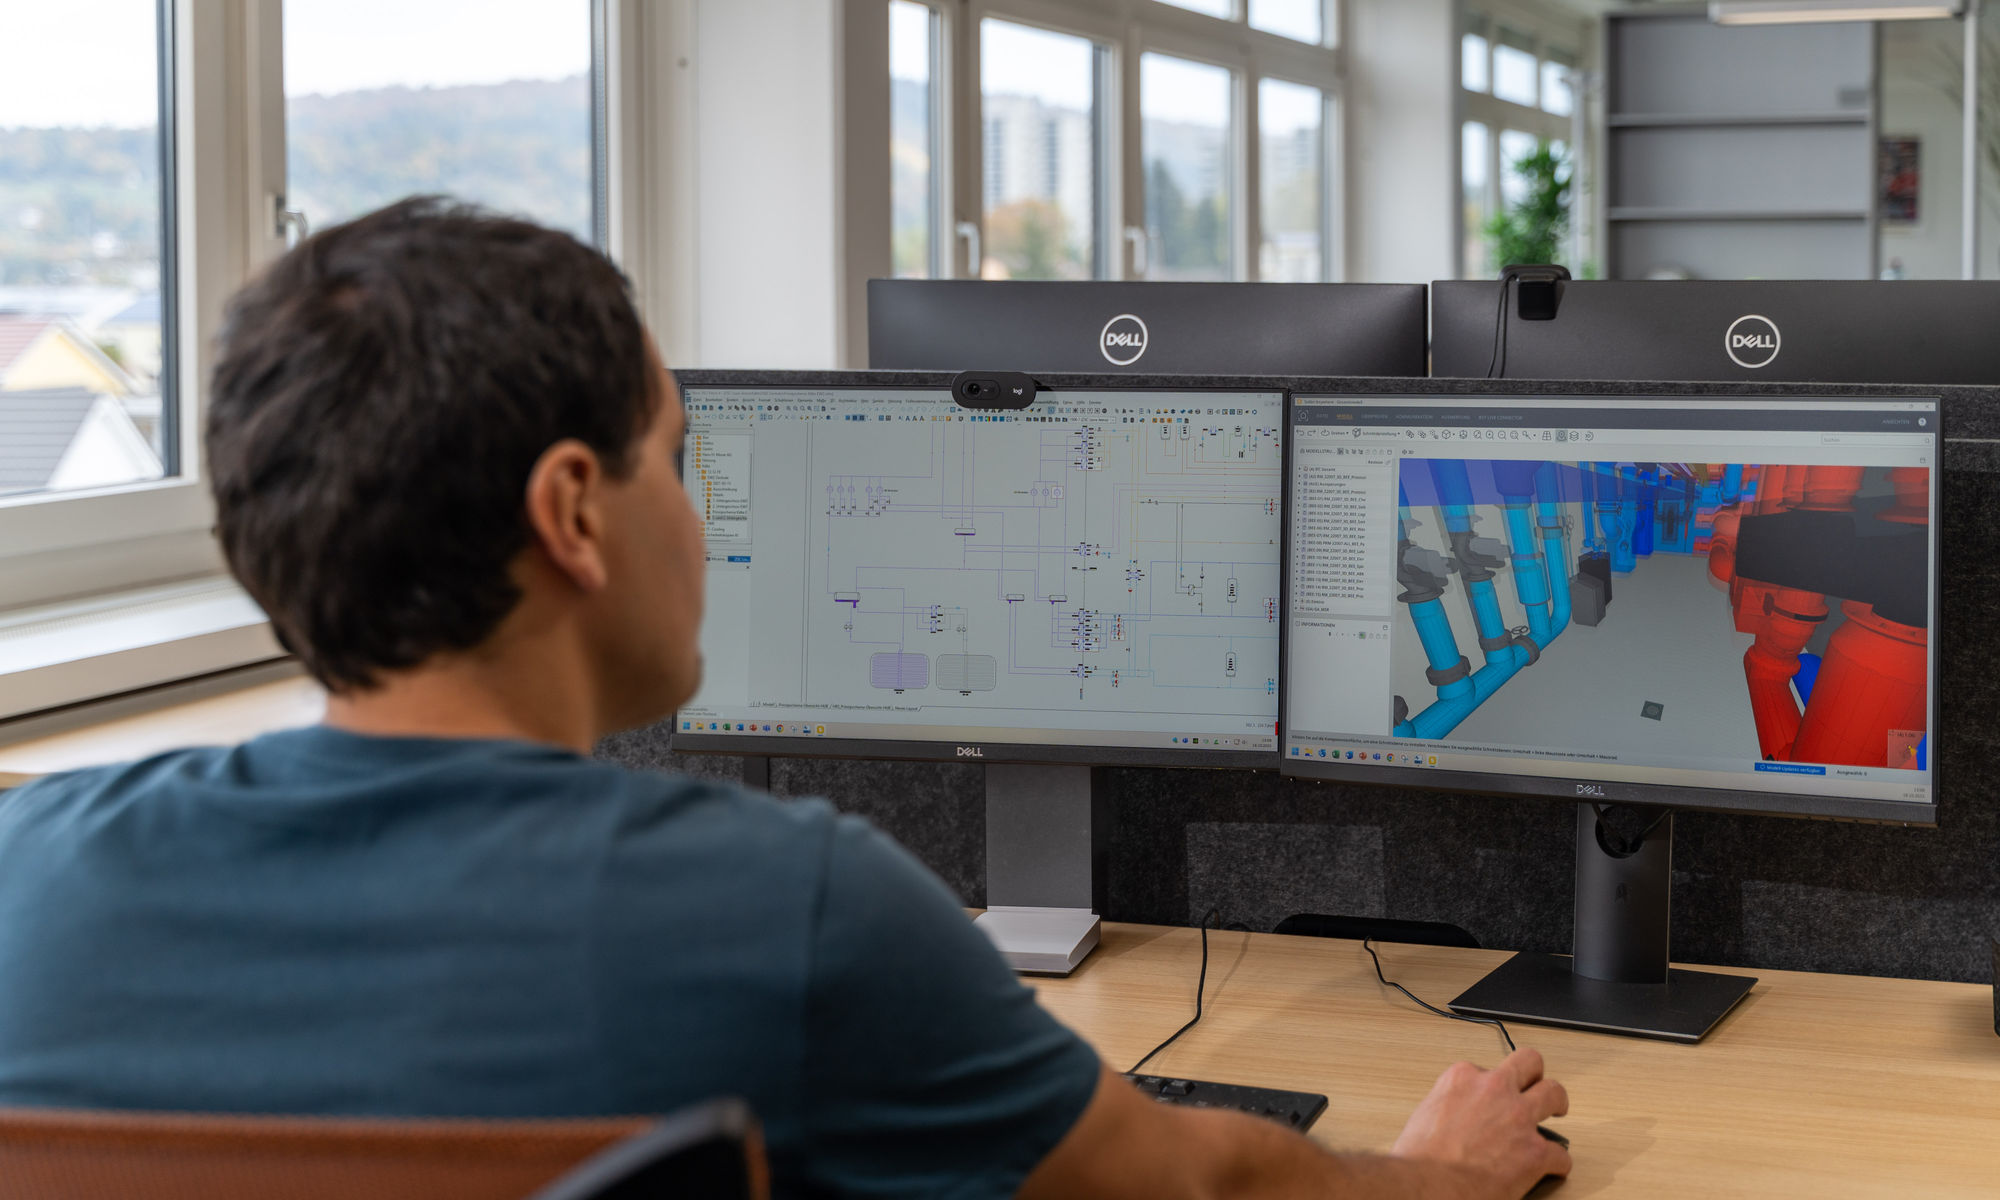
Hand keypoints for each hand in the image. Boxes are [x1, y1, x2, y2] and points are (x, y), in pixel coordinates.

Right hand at [1391, 1048, 1570, 1198]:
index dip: (1490, 1086)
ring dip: (1557, 1103)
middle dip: (1535, 1074)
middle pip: (1528, 1063)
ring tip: (1557, 1111)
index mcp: (1463, 1078)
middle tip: (1537, 1086)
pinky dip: (1557, 1161)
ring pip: (1554, 1093)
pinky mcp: (1535, 1151)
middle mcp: (1494, 1089)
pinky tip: (1552, 1167)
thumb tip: (1456, 1120)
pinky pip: (1560, 1152)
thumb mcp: (1426, 1114)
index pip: (1486, 1069)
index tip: (1492, 1097)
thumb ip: (1449, 1106)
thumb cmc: (1419, 1158)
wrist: (1428, 1186)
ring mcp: (1518, 1118)